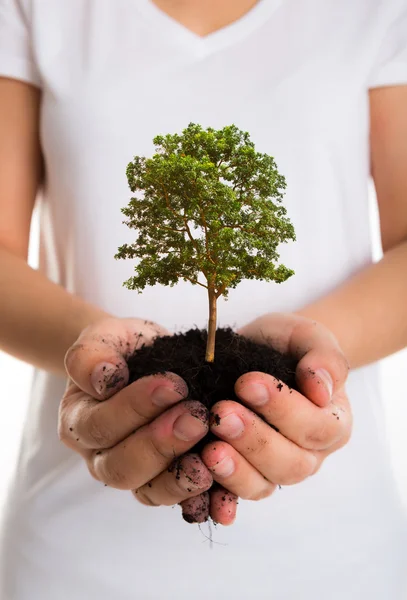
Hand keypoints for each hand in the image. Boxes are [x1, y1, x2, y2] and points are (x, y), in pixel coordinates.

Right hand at [59, 317, 212, 517]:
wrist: (146, 359)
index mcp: (79, 422)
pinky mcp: (166, 482)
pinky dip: (202, 500)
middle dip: (161, 444)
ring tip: (210, 455)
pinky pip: (180, 499)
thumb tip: (104, 377)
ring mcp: (135, 474)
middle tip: (197, 416)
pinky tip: (222, 492)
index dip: (135, 408)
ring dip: (181, 477)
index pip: (101, 426)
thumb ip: (93, 354)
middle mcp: (101, 457)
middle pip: (122, 467)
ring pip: (149, 492)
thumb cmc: (123, 349)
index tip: (173, 384)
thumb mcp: (104, 337)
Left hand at [201, 313, 351, 501]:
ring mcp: (274, 470)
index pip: (316, 427)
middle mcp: (309, 455)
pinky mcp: (243, 476)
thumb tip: (321, 388)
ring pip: (262, 485)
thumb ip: (323, 357)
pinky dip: (215, 497)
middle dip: (254, 440)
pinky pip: (231, 495)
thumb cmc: (288, 345)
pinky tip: (198, 480)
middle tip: (221, 413)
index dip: (283, 409)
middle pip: (290, 464)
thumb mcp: (308, 336)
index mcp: (333, 423)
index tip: (248, 382)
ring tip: (209, 449)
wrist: (260, 352)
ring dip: (234, 469)